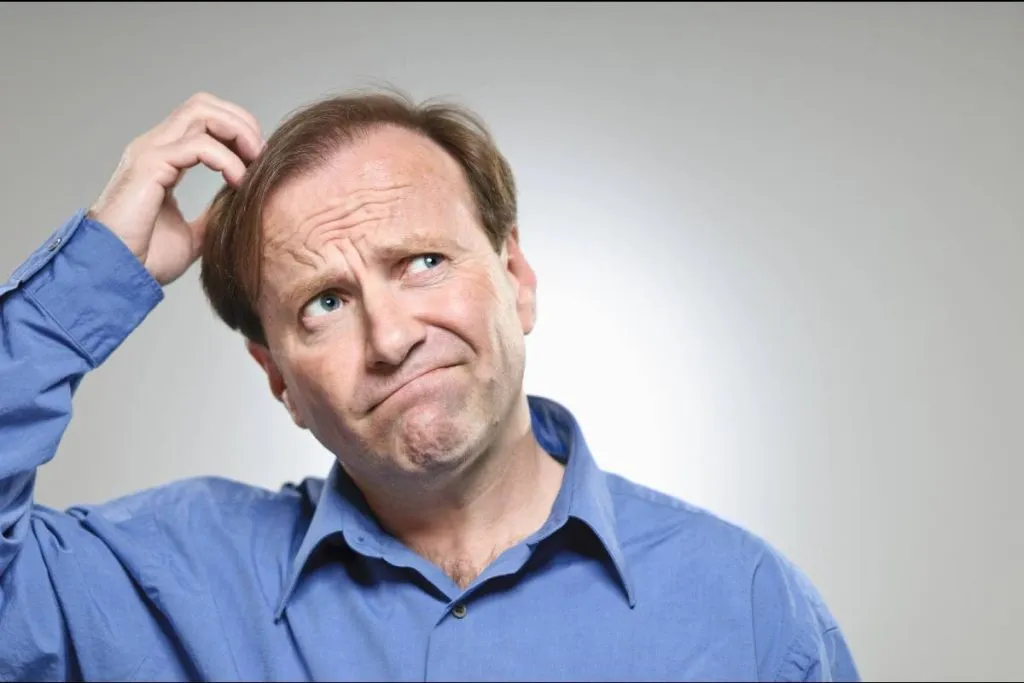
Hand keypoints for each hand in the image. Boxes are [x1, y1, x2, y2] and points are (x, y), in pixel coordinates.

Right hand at [88, 92, 263, 286]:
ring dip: (238, 132)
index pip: (203, 119)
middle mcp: (154, 147)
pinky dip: (227, 160)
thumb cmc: (145, 257)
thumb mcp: (192, 236)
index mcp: (163, 158)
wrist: (117, 274)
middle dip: (241, 122)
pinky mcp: (150, 165)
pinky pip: (199, 145)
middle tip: (261, 155)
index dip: (236, 130)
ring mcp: (150, 152)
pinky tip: (239, 183)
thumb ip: (211, 218)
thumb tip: (236, 213)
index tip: (258, 161)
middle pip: (204, 105)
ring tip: (255, 163)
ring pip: (201, 112)